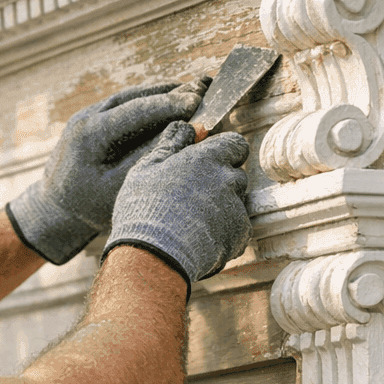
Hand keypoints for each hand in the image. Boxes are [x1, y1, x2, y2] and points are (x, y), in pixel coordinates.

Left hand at [5, 77, 209, 263]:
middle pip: (135, 96)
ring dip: (162, 93)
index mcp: (90, 134)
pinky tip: (173, 103)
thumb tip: (181, 133)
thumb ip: (147, 157)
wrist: (54, 209)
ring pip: (130, 96)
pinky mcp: (93, 120)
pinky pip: (125, 106)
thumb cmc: (86, 205)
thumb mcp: (118, 187)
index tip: (198, 100)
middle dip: (170, 92)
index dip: (169, 103)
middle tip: (205, 86)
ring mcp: (88, 115)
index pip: (136, 109)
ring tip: (195, 90)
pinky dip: (150, 102)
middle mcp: (86, 117)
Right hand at [102, 124, 250, 290]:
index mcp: (208, 158)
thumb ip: (172, 143)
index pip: (235, 144)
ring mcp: (237, 209)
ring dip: (220, 208)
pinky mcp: (240, 236)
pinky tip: (197, 239)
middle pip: (235, 174)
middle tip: (190, 197)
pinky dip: (222, 233)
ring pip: (235, 202)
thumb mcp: (147, 168)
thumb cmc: (144, 210)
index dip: (224, 152)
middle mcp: (228, 180)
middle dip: (219, 182)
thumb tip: (190, 127)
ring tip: (190, 222)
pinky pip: (236, 229)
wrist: (153, 256)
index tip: (208, 162)